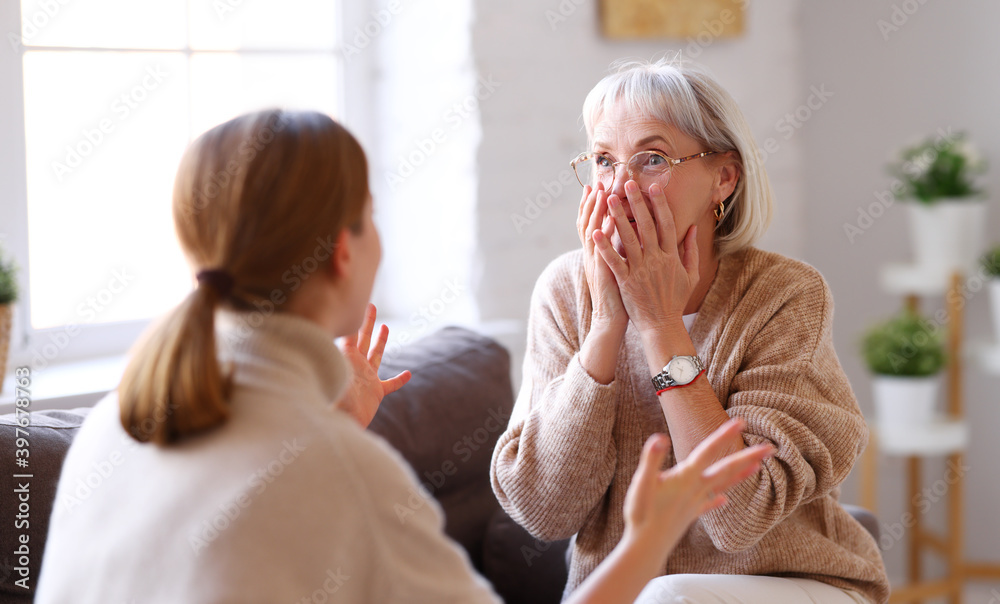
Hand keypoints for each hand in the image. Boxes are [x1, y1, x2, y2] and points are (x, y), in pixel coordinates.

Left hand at [335, 303, 410, 427]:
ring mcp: (368, 378)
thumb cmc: (334, 405)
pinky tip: (408, 374)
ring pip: (376, 355)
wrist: (342, 426)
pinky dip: (400, 380)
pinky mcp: (377, 392)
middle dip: (367, 322)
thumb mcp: (331, 381)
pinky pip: (391, 384)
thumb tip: (313, 351)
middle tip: (371, 306)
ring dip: (381, 341)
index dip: (351, 322)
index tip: (352, 305)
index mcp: (347, 360)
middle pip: (364, 339)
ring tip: (385, 328)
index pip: (349, 336)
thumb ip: (327, 367)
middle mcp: (358, 366)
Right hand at [577, 182, 627, 335]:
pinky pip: (603, 251)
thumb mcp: (617, 267)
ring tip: (602, 194)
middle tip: (598, 183)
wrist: (611, 319)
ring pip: (593, 232)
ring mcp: (596, 263)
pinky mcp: (603, 273)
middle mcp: (593, 255)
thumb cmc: (619, 294)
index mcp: (598, 252)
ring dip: (597, 212)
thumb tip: (626, 231)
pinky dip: (605, 236)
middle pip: (589, 222)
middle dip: (593, 202)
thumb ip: (619, 249)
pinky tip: (610, 221)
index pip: (592, 223)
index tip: (597, 187)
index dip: (592, 205)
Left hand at [593, 181, 698, 338]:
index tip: (653, 187)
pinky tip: (595, 232)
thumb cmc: (676, 300)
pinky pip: (614, 261)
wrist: (662, 325)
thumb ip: (691, 250)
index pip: (666, 224)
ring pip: (628, 239)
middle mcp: (656, 259)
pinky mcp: (626, 282)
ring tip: (607, 199)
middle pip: (646, 225)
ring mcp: (640, 270)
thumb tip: (693, 228)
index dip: (660, 204)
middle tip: (627, 183)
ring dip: (618, 217)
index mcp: (671, 256)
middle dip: (636, 203)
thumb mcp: (691, 274)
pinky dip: (605, 247)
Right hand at [621, 418, 773, 560]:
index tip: (741, 421)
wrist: (645, 548)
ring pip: (723, 485)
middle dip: (748, 457)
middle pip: (726, 469)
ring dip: (741, 475)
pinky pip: (708, 505)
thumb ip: (652, 459)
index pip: (708, 451)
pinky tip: (725, 501)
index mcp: (686, 477)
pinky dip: (718, 501)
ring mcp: (695, 503)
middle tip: (770, 448)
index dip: (723, 435)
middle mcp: (696, 489)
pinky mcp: (689, 515)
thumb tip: (658, 438)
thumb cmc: (641, 514)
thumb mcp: (642, 482)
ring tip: (758, 467)